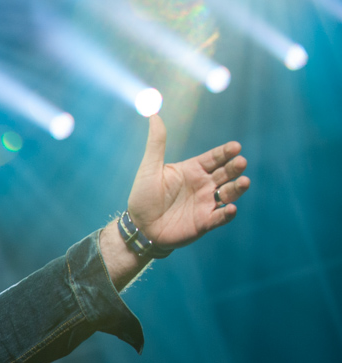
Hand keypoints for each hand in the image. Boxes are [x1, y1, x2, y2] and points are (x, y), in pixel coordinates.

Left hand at [128, 114, 249, 250]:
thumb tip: (153, 115)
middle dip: (235, 167)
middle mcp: (204, 185)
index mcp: (193, 169)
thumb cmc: (143, 197)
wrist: (139, 228)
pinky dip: (227, 213)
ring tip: (243, 182)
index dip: (226, 152)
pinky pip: (220, 217)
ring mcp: (206, 203)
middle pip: (226, 173)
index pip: (215, 157)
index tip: (235, 147)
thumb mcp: (149, 168)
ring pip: (229, 193)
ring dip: (237, 188)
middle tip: (240, 162)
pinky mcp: (205, 222)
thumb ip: (156, 143)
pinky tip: (231, 208)